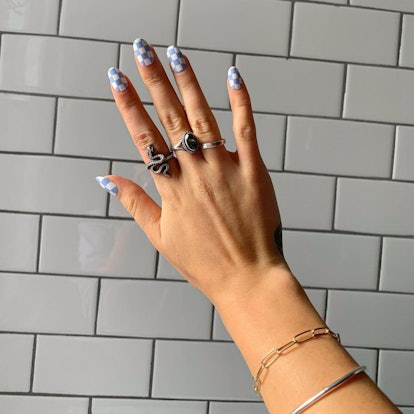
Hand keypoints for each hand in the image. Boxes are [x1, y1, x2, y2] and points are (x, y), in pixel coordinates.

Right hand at [99, 39, 285, 304]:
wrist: (247, 276)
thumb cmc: (204, 262)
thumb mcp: (160, 237)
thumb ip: (134, 203)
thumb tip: (107, 179)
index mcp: (171, 188)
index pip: (144, 137)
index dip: (128, 105)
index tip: (117, 79)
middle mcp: (195, 172)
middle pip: (170, 118)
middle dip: (154, 81)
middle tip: (142, 50)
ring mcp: (225, 168)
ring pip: (204, 117)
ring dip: (189, 83)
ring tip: (176, 55)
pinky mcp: (253, 170)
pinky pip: (246, 130)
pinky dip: (240, 102)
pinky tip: (233, 77)